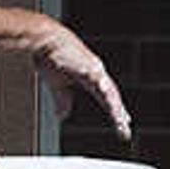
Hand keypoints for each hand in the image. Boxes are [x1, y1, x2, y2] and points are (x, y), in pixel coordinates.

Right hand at [25, 19, 133, 142]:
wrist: (45, 39)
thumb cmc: (51, 57)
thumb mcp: (57, 85)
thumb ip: (63, 100)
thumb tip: (63, 116)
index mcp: (90, 77)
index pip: (106, 98)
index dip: (114, 111)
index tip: (121, 123)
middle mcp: (96, 73)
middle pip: (112, 97)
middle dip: (118, 114)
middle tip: (124, 129)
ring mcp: (94, 68)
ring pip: (109, 91)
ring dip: (115, 106)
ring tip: (121, 120)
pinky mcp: (88, 64)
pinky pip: (99, 79)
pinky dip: (104, 88)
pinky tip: (107, 96)